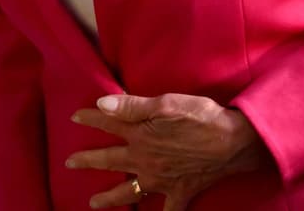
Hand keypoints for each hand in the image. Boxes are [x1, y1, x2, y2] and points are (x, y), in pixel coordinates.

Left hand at [68, 93, 271, 209]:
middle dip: (88, 160)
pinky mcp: (180, 192)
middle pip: (111, 160)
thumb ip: (132, 105)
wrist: (233, 142)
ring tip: (93, 203)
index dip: (90, 119)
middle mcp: (146, 160)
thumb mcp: (166, 103)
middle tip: (69, 162)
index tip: (74, 117)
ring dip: (110, 197)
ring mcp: (161, 180)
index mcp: (140, 135)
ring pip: (129, 192)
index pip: (109, 123)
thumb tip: (102, 104)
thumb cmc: (202, 117)